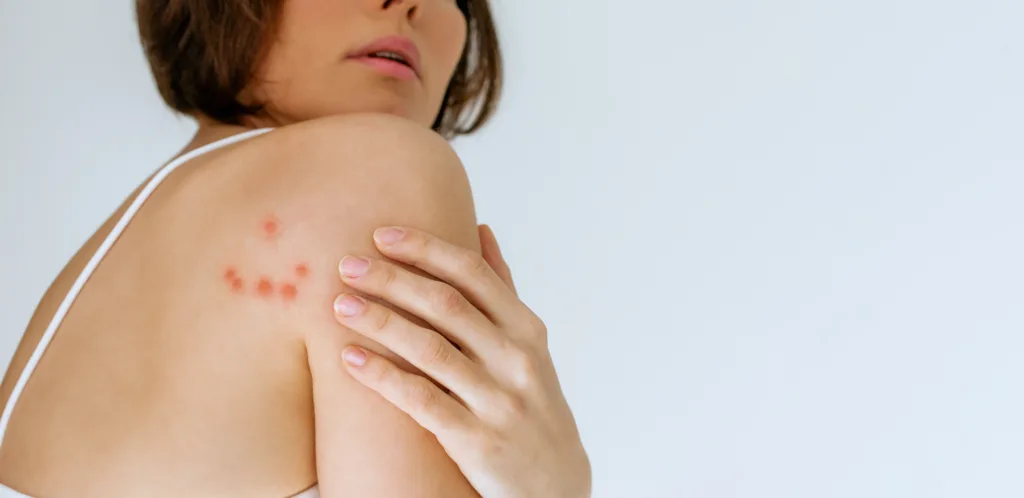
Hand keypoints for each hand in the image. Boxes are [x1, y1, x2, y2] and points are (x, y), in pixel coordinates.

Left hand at [332, 224, 590, 497]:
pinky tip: (350, 360)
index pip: (474, 275)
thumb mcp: (528, 345)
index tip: (382, 234)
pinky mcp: (476, 442)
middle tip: (348, 265)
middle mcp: (516, 360)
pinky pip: (422, 402)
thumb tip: (479, 230)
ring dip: (381, 322)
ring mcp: (498, 401)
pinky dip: (384, 377)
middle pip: (447, 305)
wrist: (552, 484)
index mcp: (527, 330)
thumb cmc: (530, 402)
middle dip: (394, 280)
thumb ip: (502, 289)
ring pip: (431, 350)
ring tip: (340, 305)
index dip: (427, 249)